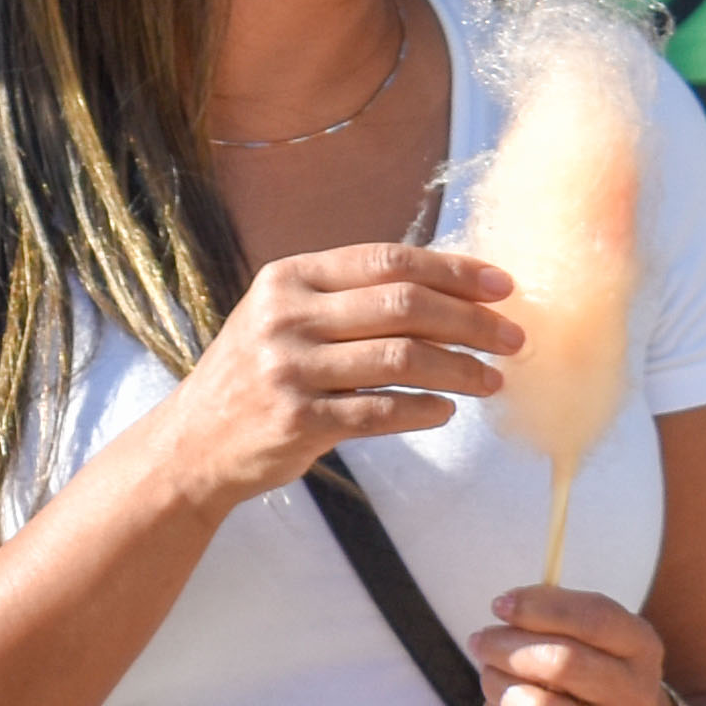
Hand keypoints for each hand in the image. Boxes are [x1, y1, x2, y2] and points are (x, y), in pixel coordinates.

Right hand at [137, 241, 519, 513]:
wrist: (192, 444)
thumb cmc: (254, 377)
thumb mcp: (284, 320)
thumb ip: (348, 301)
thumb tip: (447, 294)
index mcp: (288, 278)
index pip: (387, 260)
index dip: (453, 270)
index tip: (502, 285)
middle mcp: (284, 316)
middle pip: (403, 306)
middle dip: (471, 320)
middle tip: (513, 338)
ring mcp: (288, 368)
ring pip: (402, 359)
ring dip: (460, 369)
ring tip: (492, 380)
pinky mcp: (297, 420)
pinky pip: (381, 411)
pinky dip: (424, 411)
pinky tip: (446, 412)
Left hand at [476, 587, 674, 705]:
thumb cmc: (587, 671)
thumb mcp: (586, 632)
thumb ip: (551, 612)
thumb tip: (506, 608)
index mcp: (641, 647)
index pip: (594, 619)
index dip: (537, 608)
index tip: (498, 606)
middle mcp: (636, 697)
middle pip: (561, 663)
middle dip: (505, 647)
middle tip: (481, 642)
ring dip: (497, 686)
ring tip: (492, 677)